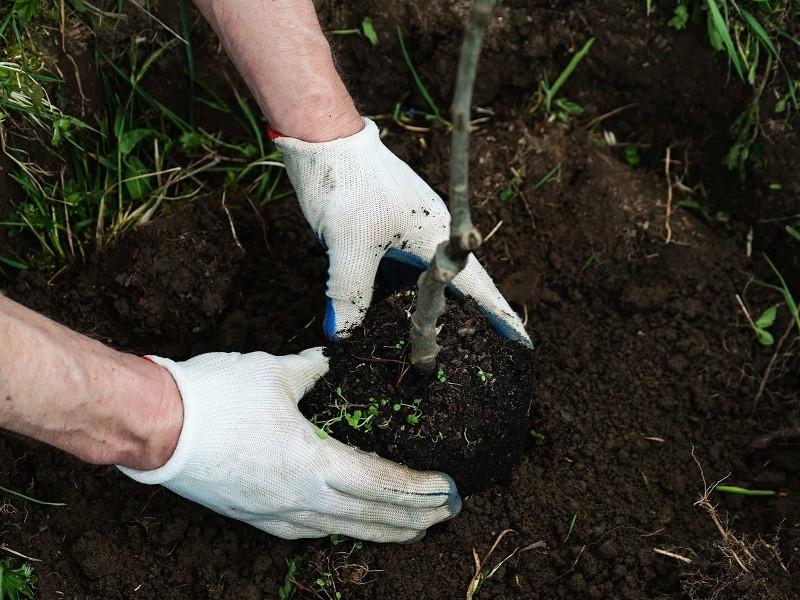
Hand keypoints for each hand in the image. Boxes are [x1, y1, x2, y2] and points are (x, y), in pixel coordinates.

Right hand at [117, 349, 460, 541]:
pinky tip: (350, 528)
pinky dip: (342, 530)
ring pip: (343, 530)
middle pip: (370, 515)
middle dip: (414, 515)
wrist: (155, 428)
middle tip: (446, 512)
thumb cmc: (214, 397)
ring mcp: (277, 513)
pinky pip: (310, 531)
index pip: (380, 482)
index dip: (417, 488)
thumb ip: (313, 370)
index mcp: (312, 464)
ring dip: (383, 529)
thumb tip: (332, 360)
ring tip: (414, 530)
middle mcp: (300, 498)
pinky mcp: (256, 516)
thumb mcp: (274, 372)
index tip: (447, 488)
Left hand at [274, 118, 530, 344]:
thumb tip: (343, 334)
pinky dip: (393, 294)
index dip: (499, 316)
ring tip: (429, 345)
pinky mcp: (383, 229)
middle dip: (465, 321)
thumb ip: (350, 293)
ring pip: (421, 282)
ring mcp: (406, 231)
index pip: (477, 287)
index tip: (521, 342)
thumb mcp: (349, 246)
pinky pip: (397, 271)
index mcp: (436, 237)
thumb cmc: (347, 186)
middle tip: (477, 353)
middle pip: (453, 288)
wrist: (325, 138)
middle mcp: (428, 236)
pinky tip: (383, 315)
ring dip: (423, 309)